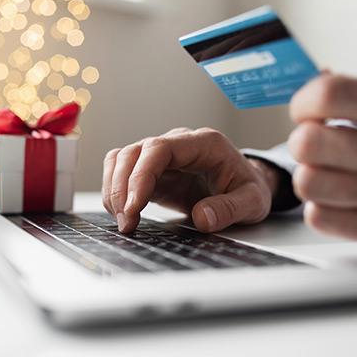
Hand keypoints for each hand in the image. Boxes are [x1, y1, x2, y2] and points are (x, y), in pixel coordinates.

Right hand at [102, 127, 278, 232]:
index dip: (141, 176)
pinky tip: (123, 212)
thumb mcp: (253, 202)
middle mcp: (179, 143)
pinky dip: (115, 189)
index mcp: (204, 143)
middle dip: (122, 187)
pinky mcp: (154, 170)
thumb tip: (202, 218)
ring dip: (114, 188)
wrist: (243, 184)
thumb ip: (231, 209)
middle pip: (134, 152)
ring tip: (124, 221)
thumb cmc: (248, 187)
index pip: (160, 148)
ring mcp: (163, 155)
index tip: (134, 207)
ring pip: (122, 158)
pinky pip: (123, 171)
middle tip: (127, 222)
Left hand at [288, 74, 356, 238]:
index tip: (304, 111)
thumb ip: (342, 92)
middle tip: (313, 145)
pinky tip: (334, 198)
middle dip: (301, 142)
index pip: (329, 95)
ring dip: (308, 176)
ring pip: (306, 182)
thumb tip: (315, 74)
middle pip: (307, 142)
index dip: (305, 103)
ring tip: (326, 172)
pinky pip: (317, 217)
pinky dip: (318, 208)